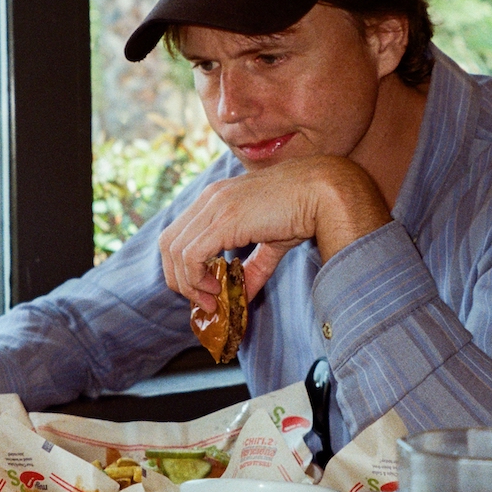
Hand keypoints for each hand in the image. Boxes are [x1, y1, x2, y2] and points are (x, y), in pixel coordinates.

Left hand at [160, 155, 390, 311]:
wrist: (324, 191)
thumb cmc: (304, 209)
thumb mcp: (272, 242)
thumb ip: (254, 266)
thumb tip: (245, 293)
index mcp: (215, 198)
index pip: (178, 234)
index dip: (183, 267)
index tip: (204, 290)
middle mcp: (209, 199)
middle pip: (168, 243)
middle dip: (179, 278)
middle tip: (203, 300)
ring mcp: (214, 207)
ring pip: (175, 251)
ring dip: (189, 284)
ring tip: (213, 299)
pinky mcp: (224, 220)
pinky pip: (192, 255)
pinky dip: (197, 278)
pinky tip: (218, 290)